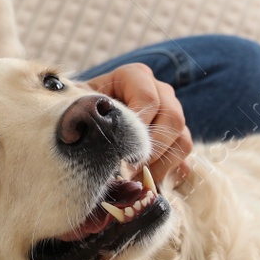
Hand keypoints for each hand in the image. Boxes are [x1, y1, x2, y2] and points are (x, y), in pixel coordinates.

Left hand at [83, 63, 193, 184]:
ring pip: (183, 140)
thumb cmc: (79, 108)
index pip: (148, 99)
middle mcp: (161, 91)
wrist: (87, 118)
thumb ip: (77, 108)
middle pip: (173, 119)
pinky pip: (184, 158)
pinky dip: (168, 173)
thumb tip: (76, 129)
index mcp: (135, 76)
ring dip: (161, 165)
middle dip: (152, 149)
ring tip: (136, 181)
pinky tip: (146, 184)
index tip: (120, 149)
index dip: (137, 127)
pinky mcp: (177, 139)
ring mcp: (172, 114)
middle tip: (130, 169)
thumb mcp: (75, 103)